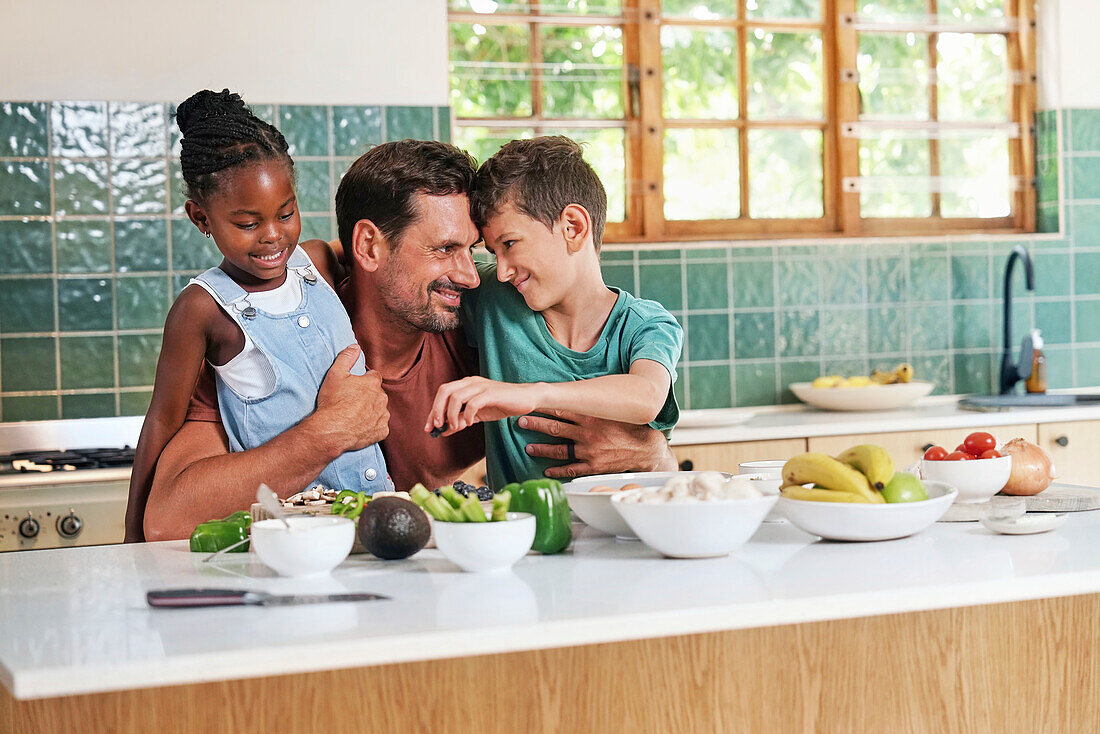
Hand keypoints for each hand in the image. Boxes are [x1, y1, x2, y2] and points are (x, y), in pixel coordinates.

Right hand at [314, 344, 388, 451]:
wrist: (332, 430)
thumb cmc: (332, 401)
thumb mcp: (335, 374)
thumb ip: (346, 357)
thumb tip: (355, 346)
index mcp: (373, 383)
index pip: (374, 376)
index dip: (364, 379)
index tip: (356, 385)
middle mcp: (382, 399)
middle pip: (377, 393)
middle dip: (368, 395)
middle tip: (352, 401)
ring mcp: (383, 416)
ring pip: (380, 410)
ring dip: (372, 410)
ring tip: (355, 415)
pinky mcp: (381, 431)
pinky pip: (380, 426)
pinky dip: (373, 426)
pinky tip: (360, 426)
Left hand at [426, 377, 540, 435]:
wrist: (526, 398)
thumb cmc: (501, 405)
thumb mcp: (477, 415)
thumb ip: (461, 421)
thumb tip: (443, 431)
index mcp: (466, 384)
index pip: (442, 393)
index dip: (432, 410)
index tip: (428, 427)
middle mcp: (470, 381)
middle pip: (445, 391)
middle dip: (437, 409)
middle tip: (437, 426)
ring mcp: (481, 386)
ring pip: (456, 396)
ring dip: (451, 414)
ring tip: (455, 427)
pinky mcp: (491, 393)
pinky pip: (473, 403)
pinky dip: (468, 414)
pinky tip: (471, 423)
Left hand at [520, 410, 676, 478]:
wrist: (646, 449)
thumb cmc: (629, 426)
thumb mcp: (612, 409)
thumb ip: (593, 403)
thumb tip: (576, 392)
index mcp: (591, 416)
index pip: (562, 409)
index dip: (544, 406)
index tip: (530, 404)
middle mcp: (588, 433)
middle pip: (556, 427)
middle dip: (536, 424)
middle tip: (521, 421)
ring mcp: (589, 451)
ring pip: (559, 450)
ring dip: (541, 448)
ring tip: (528, 447)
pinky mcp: (593, 466)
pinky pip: (571, 469)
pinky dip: (557, 470)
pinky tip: (547, 470)